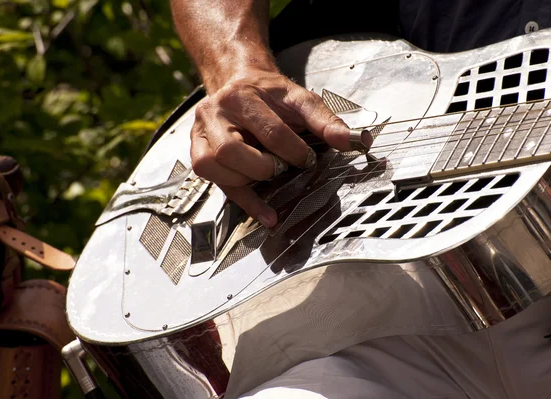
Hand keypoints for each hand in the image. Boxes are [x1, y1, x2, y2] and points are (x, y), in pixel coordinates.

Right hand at [190, 68, 370, 227]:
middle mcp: (214, 114)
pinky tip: (268, 215)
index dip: (293, 151)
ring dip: (247, 180)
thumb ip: (325, 121)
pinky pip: (217, 184)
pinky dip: (245, 202)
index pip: (269, 131)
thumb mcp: (299, 99)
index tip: (306, 158)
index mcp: (241, 96)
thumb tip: (351, 141)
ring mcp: (201, 135)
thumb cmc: (269, 95)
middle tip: (282, 166)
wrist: (239, 84)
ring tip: (267, 172)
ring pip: (213, 167)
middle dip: (264, 167)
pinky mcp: (198, 154)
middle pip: (231, 151)